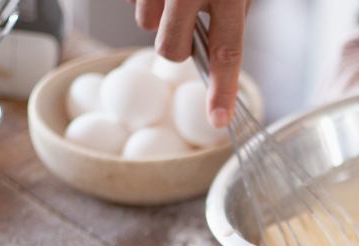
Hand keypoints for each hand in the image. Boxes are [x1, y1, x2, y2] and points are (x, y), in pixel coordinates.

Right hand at [130, 0, 249, 127]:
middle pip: (171, 49)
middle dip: (176, 43)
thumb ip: (227, 19)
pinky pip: (131, 3)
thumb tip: (213, 61)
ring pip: (144, 23)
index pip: (226, 52)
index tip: (219, 120)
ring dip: (157, 14)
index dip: (222, 90)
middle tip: (186, 20)